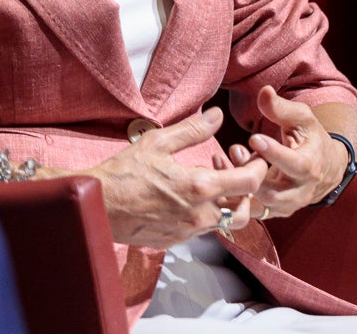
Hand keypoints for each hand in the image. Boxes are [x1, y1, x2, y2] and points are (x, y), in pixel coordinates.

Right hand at [81, 107, 265, 248]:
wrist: (97, 207)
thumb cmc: (124, 173)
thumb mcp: (156, 142)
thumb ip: (191, 130)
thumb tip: (216, 116)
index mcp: (199, 188)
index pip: (249, 183)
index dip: (258, 168)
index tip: (254, 157)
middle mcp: (200, 215)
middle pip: (245, 211)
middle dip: (247, 192)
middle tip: (234, 171)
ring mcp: (188, 231)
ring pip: (225, 223)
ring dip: (226, 203)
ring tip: (208, 182)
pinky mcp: (176, 240)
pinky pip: (202, 229)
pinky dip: (205, 213)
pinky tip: (187, 196)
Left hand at [235, 86, 344, 218]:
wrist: (325, 168)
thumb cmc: (310, 138)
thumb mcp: (302, 119)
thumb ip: (282, 108)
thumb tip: (264, 91)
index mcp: (310, 166)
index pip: (294, 164)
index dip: (274, 154)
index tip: (254, 138)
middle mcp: (299, 191)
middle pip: (273, 193)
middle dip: (251, 173)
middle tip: (234, 150)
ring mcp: (286, 205)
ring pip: (259, 204)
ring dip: (238, 185)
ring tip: (223, 159)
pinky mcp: (274, 211)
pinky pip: (251, 209)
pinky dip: (234, 194)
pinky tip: (222, 170)